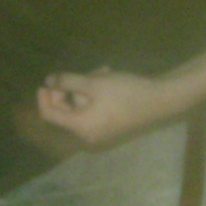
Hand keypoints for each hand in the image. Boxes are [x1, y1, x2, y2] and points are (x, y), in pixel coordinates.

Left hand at [36, 67, 162, 147]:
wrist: (161, 101)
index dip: (44, 98)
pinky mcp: (113, 127)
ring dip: (87, 88)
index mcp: (80, 127)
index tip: (46, 82)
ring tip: (103, 70)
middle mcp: (88, 135)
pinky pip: (95, 111)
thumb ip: (68, 82)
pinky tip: (110, 78)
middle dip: (71, 89)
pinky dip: (97, 96)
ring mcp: (102, 132)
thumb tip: (48, 81)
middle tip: (83, 72)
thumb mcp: (95, 83)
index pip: (50, 115)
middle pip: (67, 111)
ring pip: (83, 107)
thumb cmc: (126, 93)